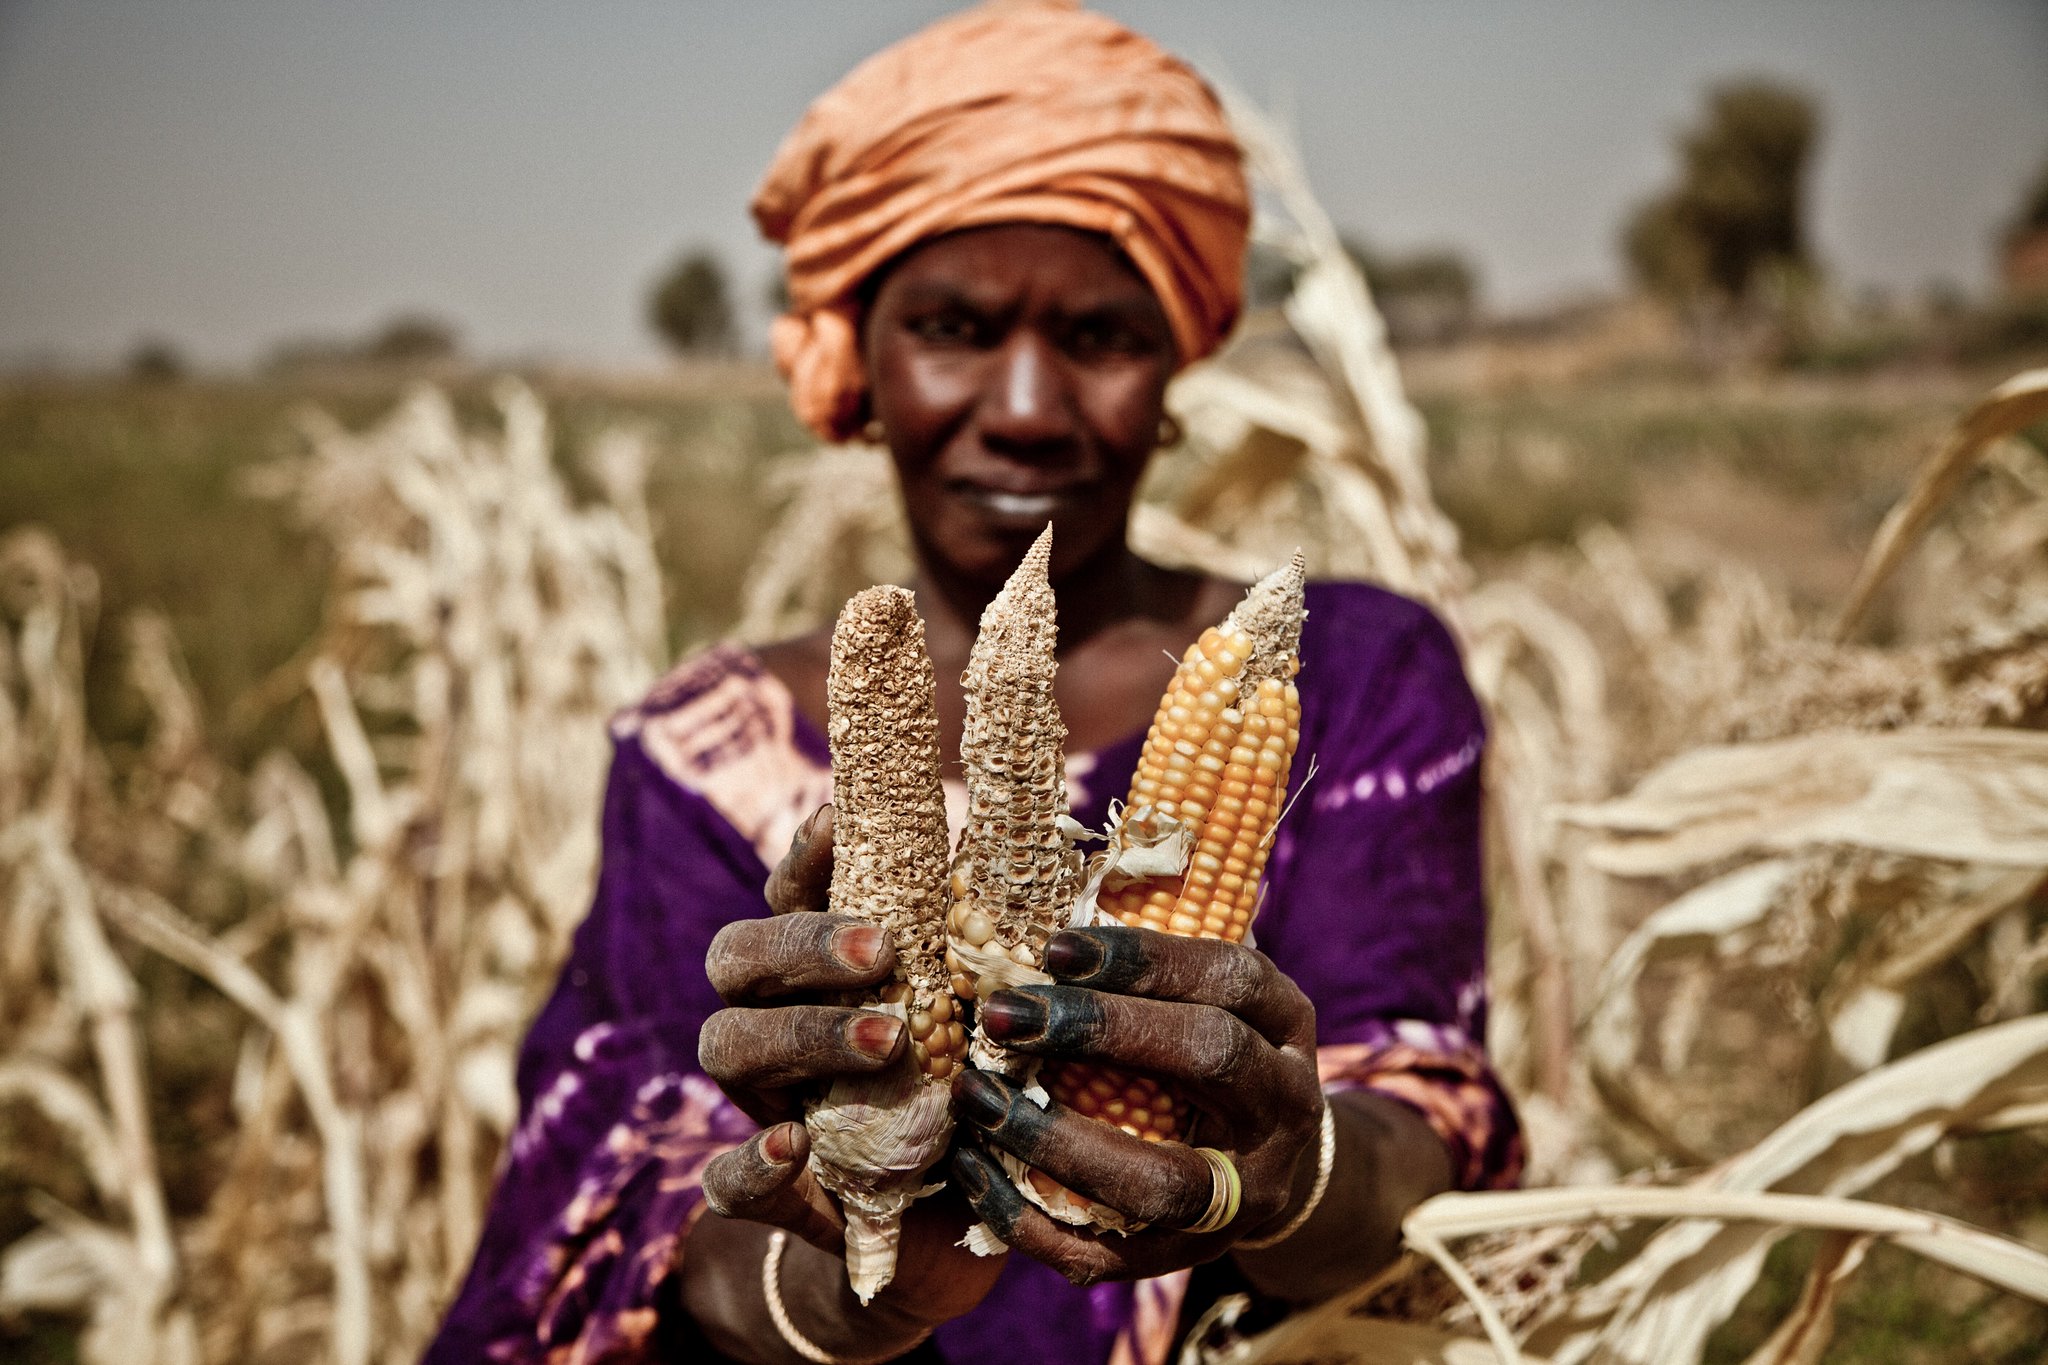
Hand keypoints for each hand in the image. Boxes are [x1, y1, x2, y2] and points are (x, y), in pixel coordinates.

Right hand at [694, 804, 1003, 1337]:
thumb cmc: (975, 1093)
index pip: (790, 892)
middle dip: (803, 945)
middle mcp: (778, 1022)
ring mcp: (766, 1105)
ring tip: (887, 1040)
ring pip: (727, 1047)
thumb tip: (1044, 851)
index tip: (843, 821)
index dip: (806, 855)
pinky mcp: (775, 1193)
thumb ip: (988, 949)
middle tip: (883, 951)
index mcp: (823, 969)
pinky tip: (793, 1144)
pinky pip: (727, 1177)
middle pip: (738, 957)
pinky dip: (751, 1160)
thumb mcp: (988, 1017)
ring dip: (802, 1035)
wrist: (954, 1232)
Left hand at [948, 924, 1323, 1284]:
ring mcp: (1245, 1193)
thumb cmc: (1204, 1051)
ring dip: (1056, 1139)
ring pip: (1163, 1178)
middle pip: (1211, 1058)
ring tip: (976, 1097)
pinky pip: (1107, 1251)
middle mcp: (1284, 1106)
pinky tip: (971, 1169)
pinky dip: (1029, 1216)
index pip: (1227, 977)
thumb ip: (1144, 962)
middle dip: (1103, 1031)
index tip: (1052, 949)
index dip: (1143, 959)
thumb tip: (1039, 900)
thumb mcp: (1205, 995)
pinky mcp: (1190, 1254)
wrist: (1258, 1167)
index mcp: (1285, 1023)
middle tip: (1004, 1017)